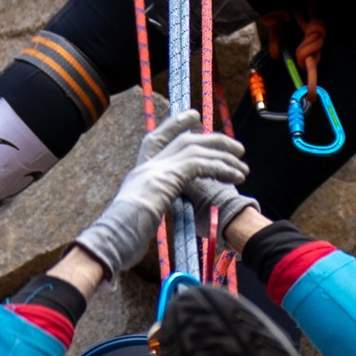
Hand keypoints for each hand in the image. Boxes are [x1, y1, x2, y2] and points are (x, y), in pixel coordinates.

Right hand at [78, 114, 249, 276]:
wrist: (113, 238)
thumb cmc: (121, 236)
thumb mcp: (137, 215)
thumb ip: (149, 206)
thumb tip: (154, 210)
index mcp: (139, 172)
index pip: (156, 138)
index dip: (175, 125)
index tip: (193, 117)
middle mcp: (146, 166)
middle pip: (183, 140)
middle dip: (212, 140)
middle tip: (236, 147)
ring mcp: (156, 169)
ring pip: (196, 149)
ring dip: (224, 157)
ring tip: (243, 167)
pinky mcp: (168, 178)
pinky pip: (201, 164)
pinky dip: (222, 168)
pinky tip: (235, 177)